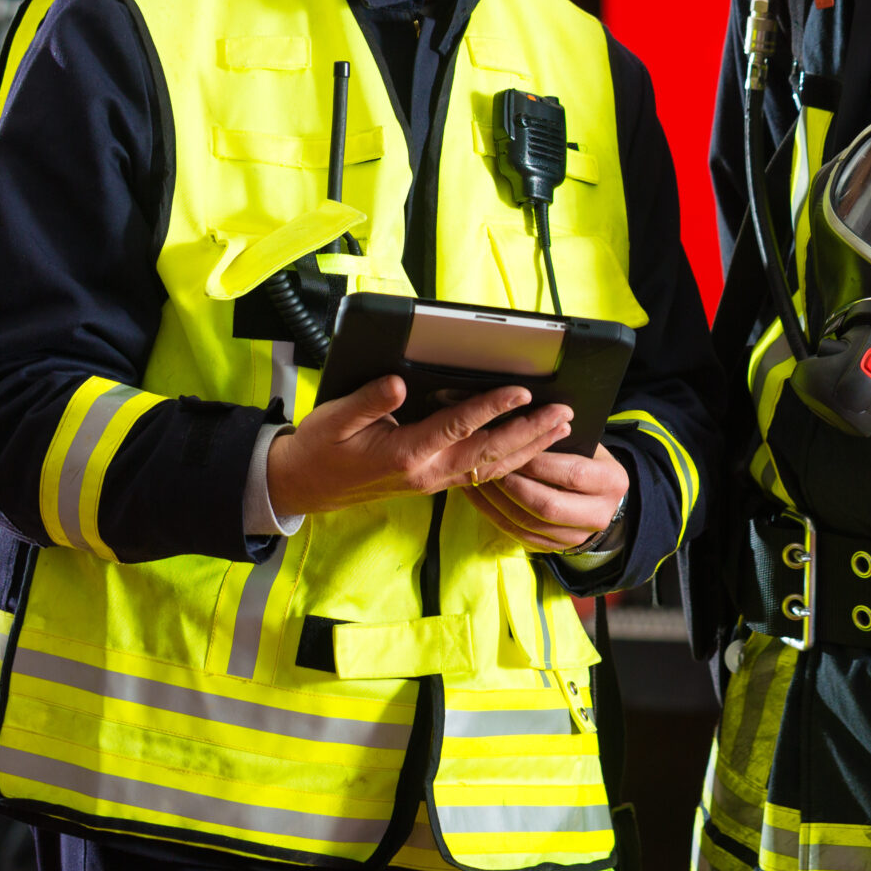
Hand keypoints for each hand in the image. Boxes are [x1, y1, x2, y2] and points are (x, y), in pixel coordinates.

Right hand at [267, 377, 570, 518]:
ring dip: (530, 446)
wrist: (307, 486)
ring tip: (561, 427)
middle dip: (530, 431)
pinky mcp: (435, 481)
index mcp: (405, 454)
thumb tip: (399, 384)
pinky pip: (481, 472)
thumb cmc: (320, 448)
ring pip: (492, 466)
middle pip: (489, 451)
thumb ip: (370, 401)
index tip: (521, 391)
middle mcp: (427, 471)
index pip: (457, 426)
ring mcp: (434, 480)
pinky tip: (531, 448)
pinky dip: (512, 460)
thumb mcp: (335, 417)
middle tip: (564, 412)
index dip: (491, 407)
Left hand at [467, 445, 629, 552]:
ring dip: (497, 502)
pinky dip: (494, 515)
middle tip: (488, 466)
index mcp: (611, 482)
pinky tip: (478, 497)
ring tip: (477, 479)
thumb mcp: (587, 445)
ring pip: (529, 524)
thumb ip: (562, 440)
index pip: (572, 473)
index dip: (538, 462)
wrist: (601, 497)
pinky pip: (519, 534)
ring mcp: (577, 536)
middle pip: (548, 506)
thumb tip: (522, 424)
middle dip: (513, 485)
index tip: (511, 446)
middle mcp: (599, 514)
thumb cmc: (588, 459)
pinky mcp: (555, 547)